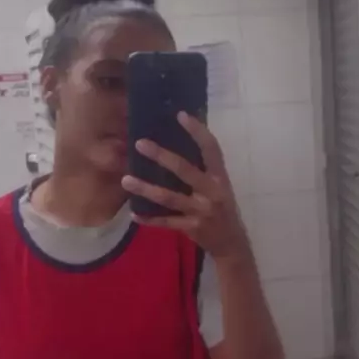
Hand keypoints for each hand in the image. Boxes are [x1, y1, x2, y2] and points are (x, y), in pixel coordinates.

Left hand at [122, 112, 248, 259]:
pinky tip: (134, 214)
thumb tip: (180, 142)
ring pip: (169, 198)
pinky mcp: (192, 227)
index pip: (211, 149)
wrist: (232, 243)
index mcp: (220, 177)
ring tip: (126, 180)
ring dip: (146, 189)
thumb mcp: (219, 186)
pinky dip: (149, 219)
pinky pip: (166, 222)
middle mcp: (212, 192)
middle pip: (185, 170)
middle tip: (140, 143)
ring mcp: (201, 211)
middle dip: (161, 156)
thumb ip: (203, 169)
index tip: (180, 115)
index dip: (197, 131)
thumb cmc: (222, 208)